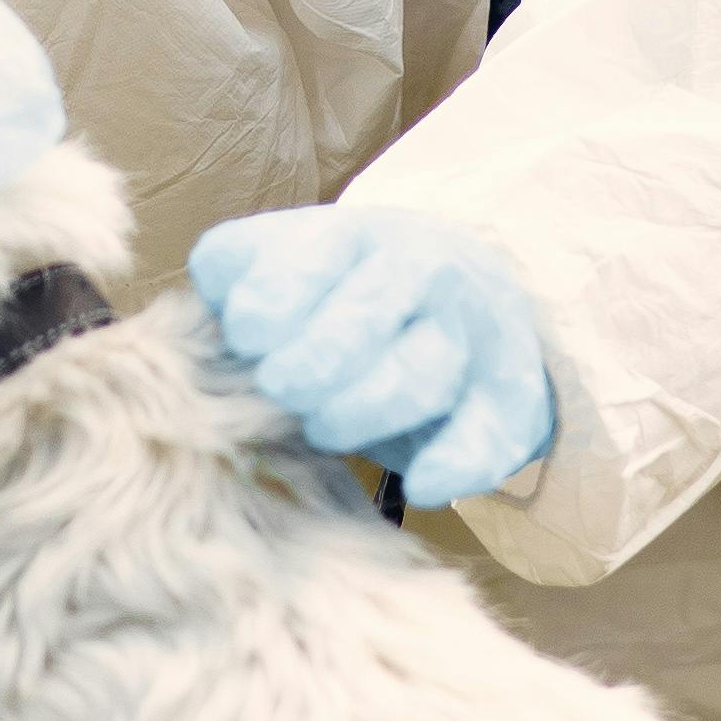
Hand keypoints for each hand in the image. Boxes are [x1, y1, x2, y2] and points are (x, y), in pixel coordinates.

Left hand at [186, 204, 555, 513]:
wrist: (468, 295)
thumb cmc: (347, 290)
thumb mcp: (288, 256)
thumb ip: (236, 269)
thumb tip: (215, 307)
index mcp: (360, 236)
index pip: (313, 259)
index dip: (268, 307)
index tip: (246, 338)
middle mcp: (425, 275)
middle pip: (368, 315)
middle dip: (312, 362)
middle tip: (282, 388)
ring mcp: (472, 338)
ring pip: (424, 374)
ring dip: (363, 409)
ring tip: (324, 428)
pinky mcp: (505, 403)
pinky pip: (488, 435)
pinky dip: (454, 464)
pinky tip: (421, 484)